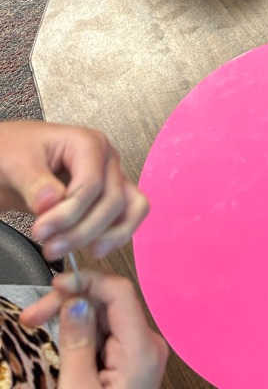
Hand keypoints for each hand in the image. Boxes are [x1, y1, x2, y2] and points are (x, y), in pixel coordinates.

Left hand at [0, 121, 147, 260]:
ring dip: (104, 237)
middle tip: (50, 247)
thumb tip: (52, 201)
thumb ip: (34, 182)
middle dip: (82, 230)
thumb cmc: (16, 151)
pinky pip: (128, 216)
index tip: (41, 231)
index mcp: (88, 143)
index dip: (69, 214)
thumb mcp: (16, 163)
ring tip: (70, 250)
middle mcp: (106, 159)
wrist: (13, 159)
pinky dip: (116, 236)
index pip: (92, 184)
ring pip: (129, 209)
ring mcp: (111, 177)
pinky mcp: (108, 196)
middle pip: (112, 200)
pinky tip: (92, 249)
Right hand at [20, 272, 167, 388]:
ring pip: (103, 318)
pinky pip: (104, 336)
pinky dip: (79, 334)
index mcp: (142, 348)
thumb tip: (76, 301)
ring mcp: (140, 353)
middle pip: (108, 305)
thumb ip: (78, 342)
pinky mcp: (129, 363)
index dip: (87, 282)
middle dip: (70, 303)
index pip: (120, 293)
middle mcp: (147, 345)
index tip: (53, 287)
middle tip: (30, 317)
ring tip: (34, 324)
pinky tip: (56, 337)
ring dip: (70, 317)